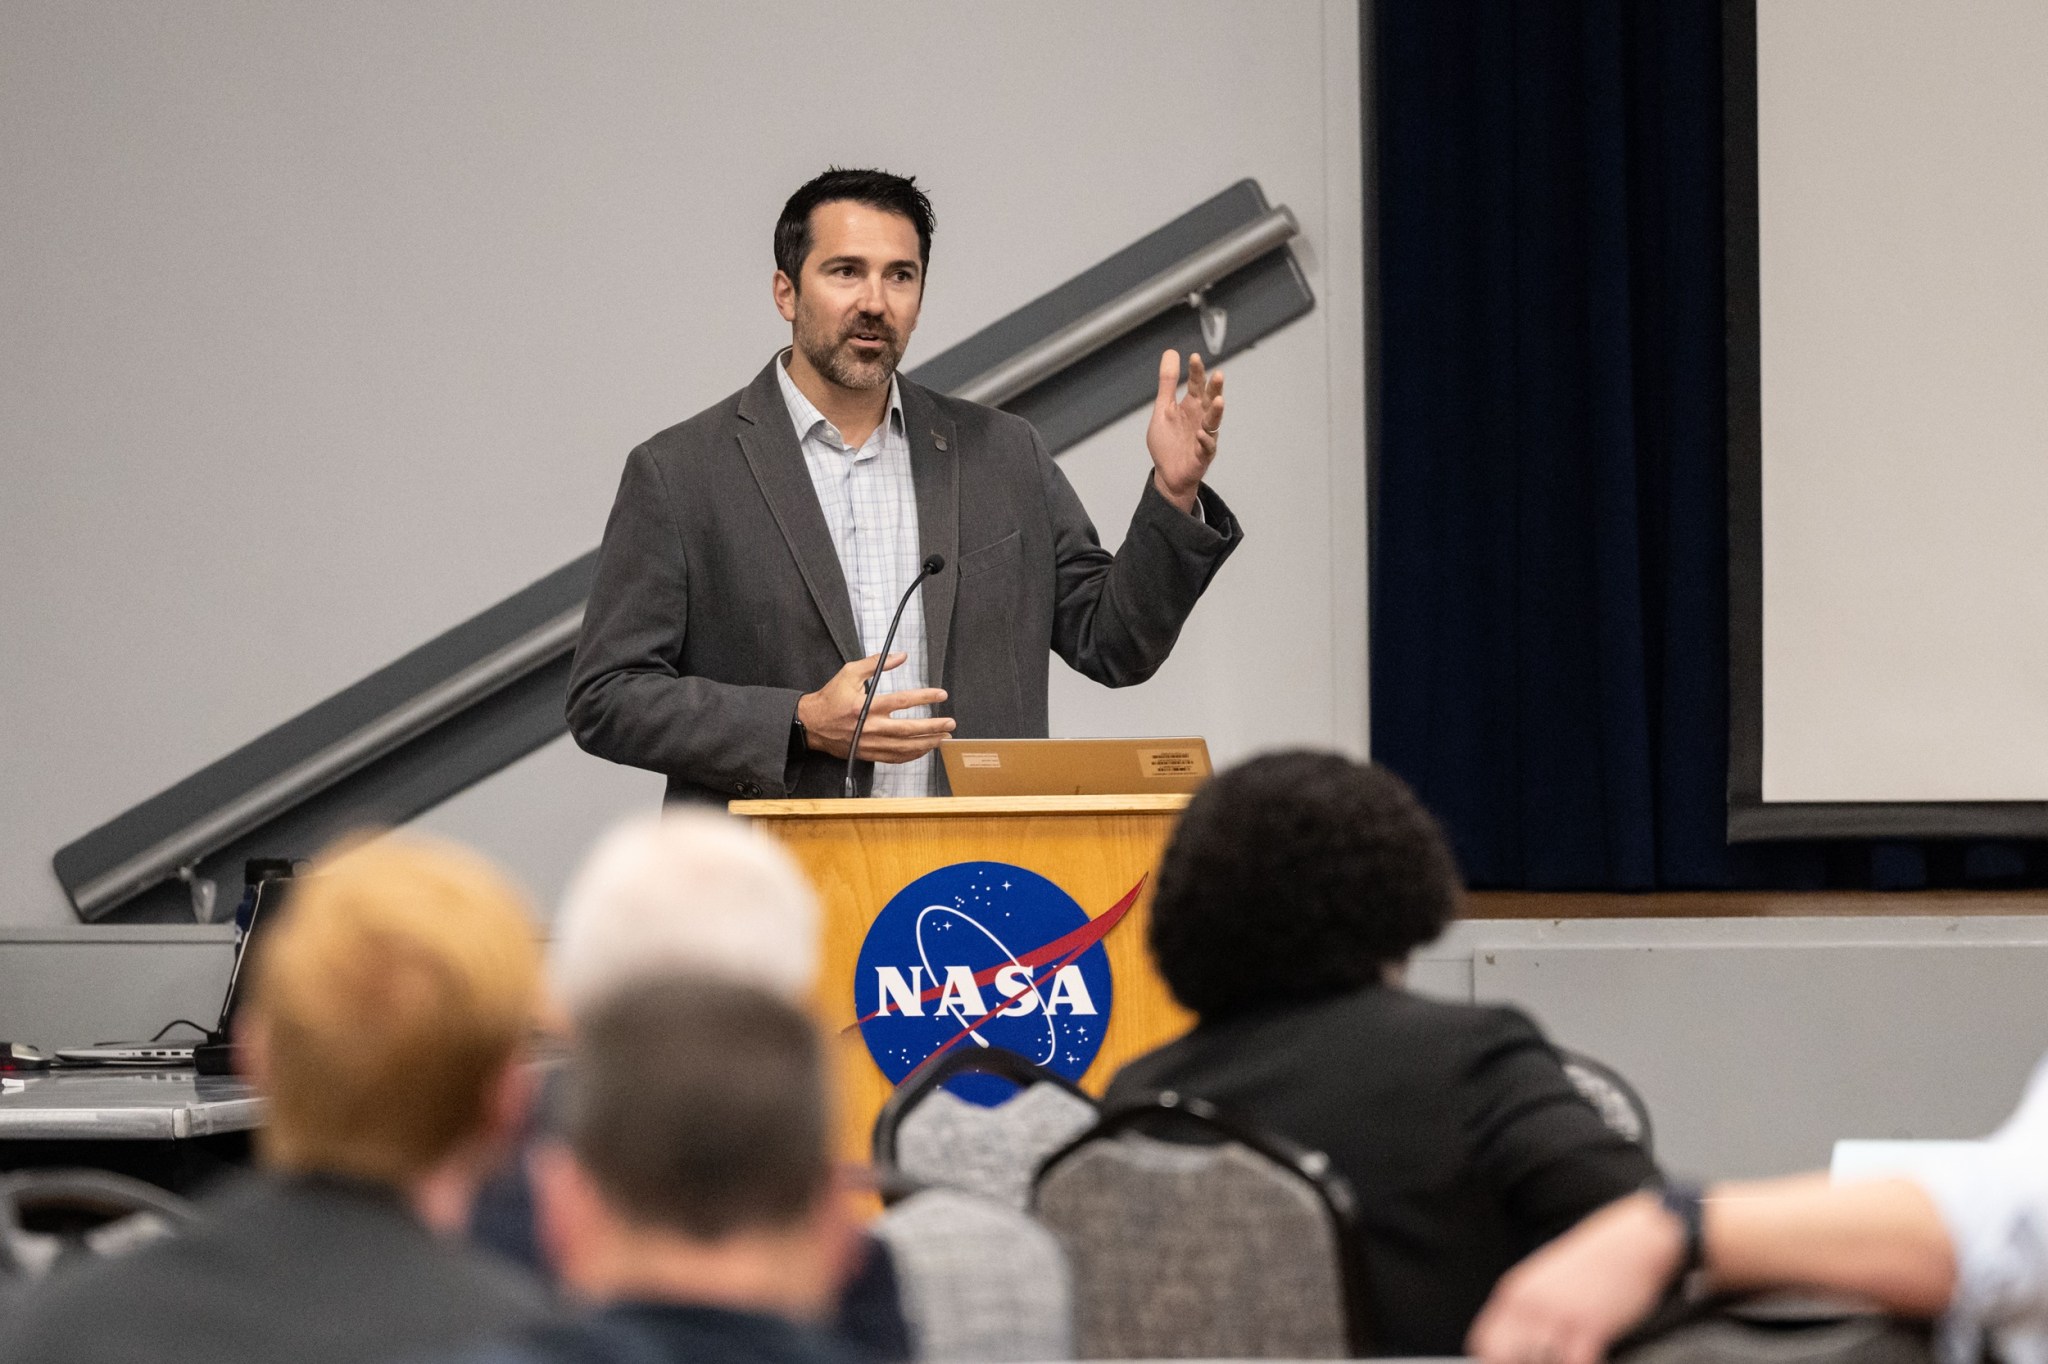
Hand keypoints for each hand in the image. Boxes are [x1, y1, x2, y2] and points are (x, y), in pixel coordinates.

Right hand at [797, 652, 953, 762]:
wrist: (811, 724)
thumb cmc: (830, 698)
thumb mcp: (849, 673)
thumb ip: (875, 664)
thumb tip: (900, 656)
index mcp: (867, 706)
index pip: (902, 701)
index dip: (924, 697)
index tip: (941, 695)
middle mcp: (871, 727)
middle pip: (909, 729)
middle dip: (933, 727)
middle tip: (950, 723)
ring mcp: (870, 743)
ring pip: (905, 747)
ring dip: (927, 744)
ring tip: (944, 739)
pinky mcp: (868, 753)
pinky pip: (895, 758)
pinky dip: (912, 756)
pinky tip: (924, 750)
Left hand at [1145, 348, 1223, 513]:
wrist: (1167, 474)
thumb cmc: (1168, 442)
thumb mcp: (1163, 409)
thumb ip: (1168, 383)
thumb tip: (1171, 352)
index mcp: (1191, 406)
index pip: (1197, 385)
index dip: (1196, 371)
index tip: (1193, 357)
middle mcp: (1201, 419)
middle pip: (1211, 400)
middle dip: (1215, 388)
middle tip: (1218, 374)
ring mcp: (1204, 437)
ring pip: (1214, 422)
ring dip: (1217, 412)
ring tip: (1219, 400)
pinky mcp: (1202, 456)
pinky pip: (1207, 447)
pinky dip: (1204, 440)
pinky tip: (1200, 434)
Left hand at [1466, 1192, 1685, 1363]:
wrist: (1633, 1243)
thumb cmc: (1595, 1261)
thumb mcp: (1545, 1278)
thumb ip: (1528, 1307)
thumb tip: (1517, 1341)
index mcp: (1516, 1292)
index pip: (1484, 1341)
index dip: (1494, 1360)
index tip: (1510, 1363)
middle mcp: (1532, 1304)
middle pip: (1506, 1358)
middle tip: (1549, 1358)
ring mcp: (1559, 1315)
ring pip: (1542, 1362)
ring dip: (1558, 1361)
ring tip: (1572, 1352)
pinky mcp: (1591, 1326)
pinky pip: (1576, 1363)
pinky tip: (1594, 1357)